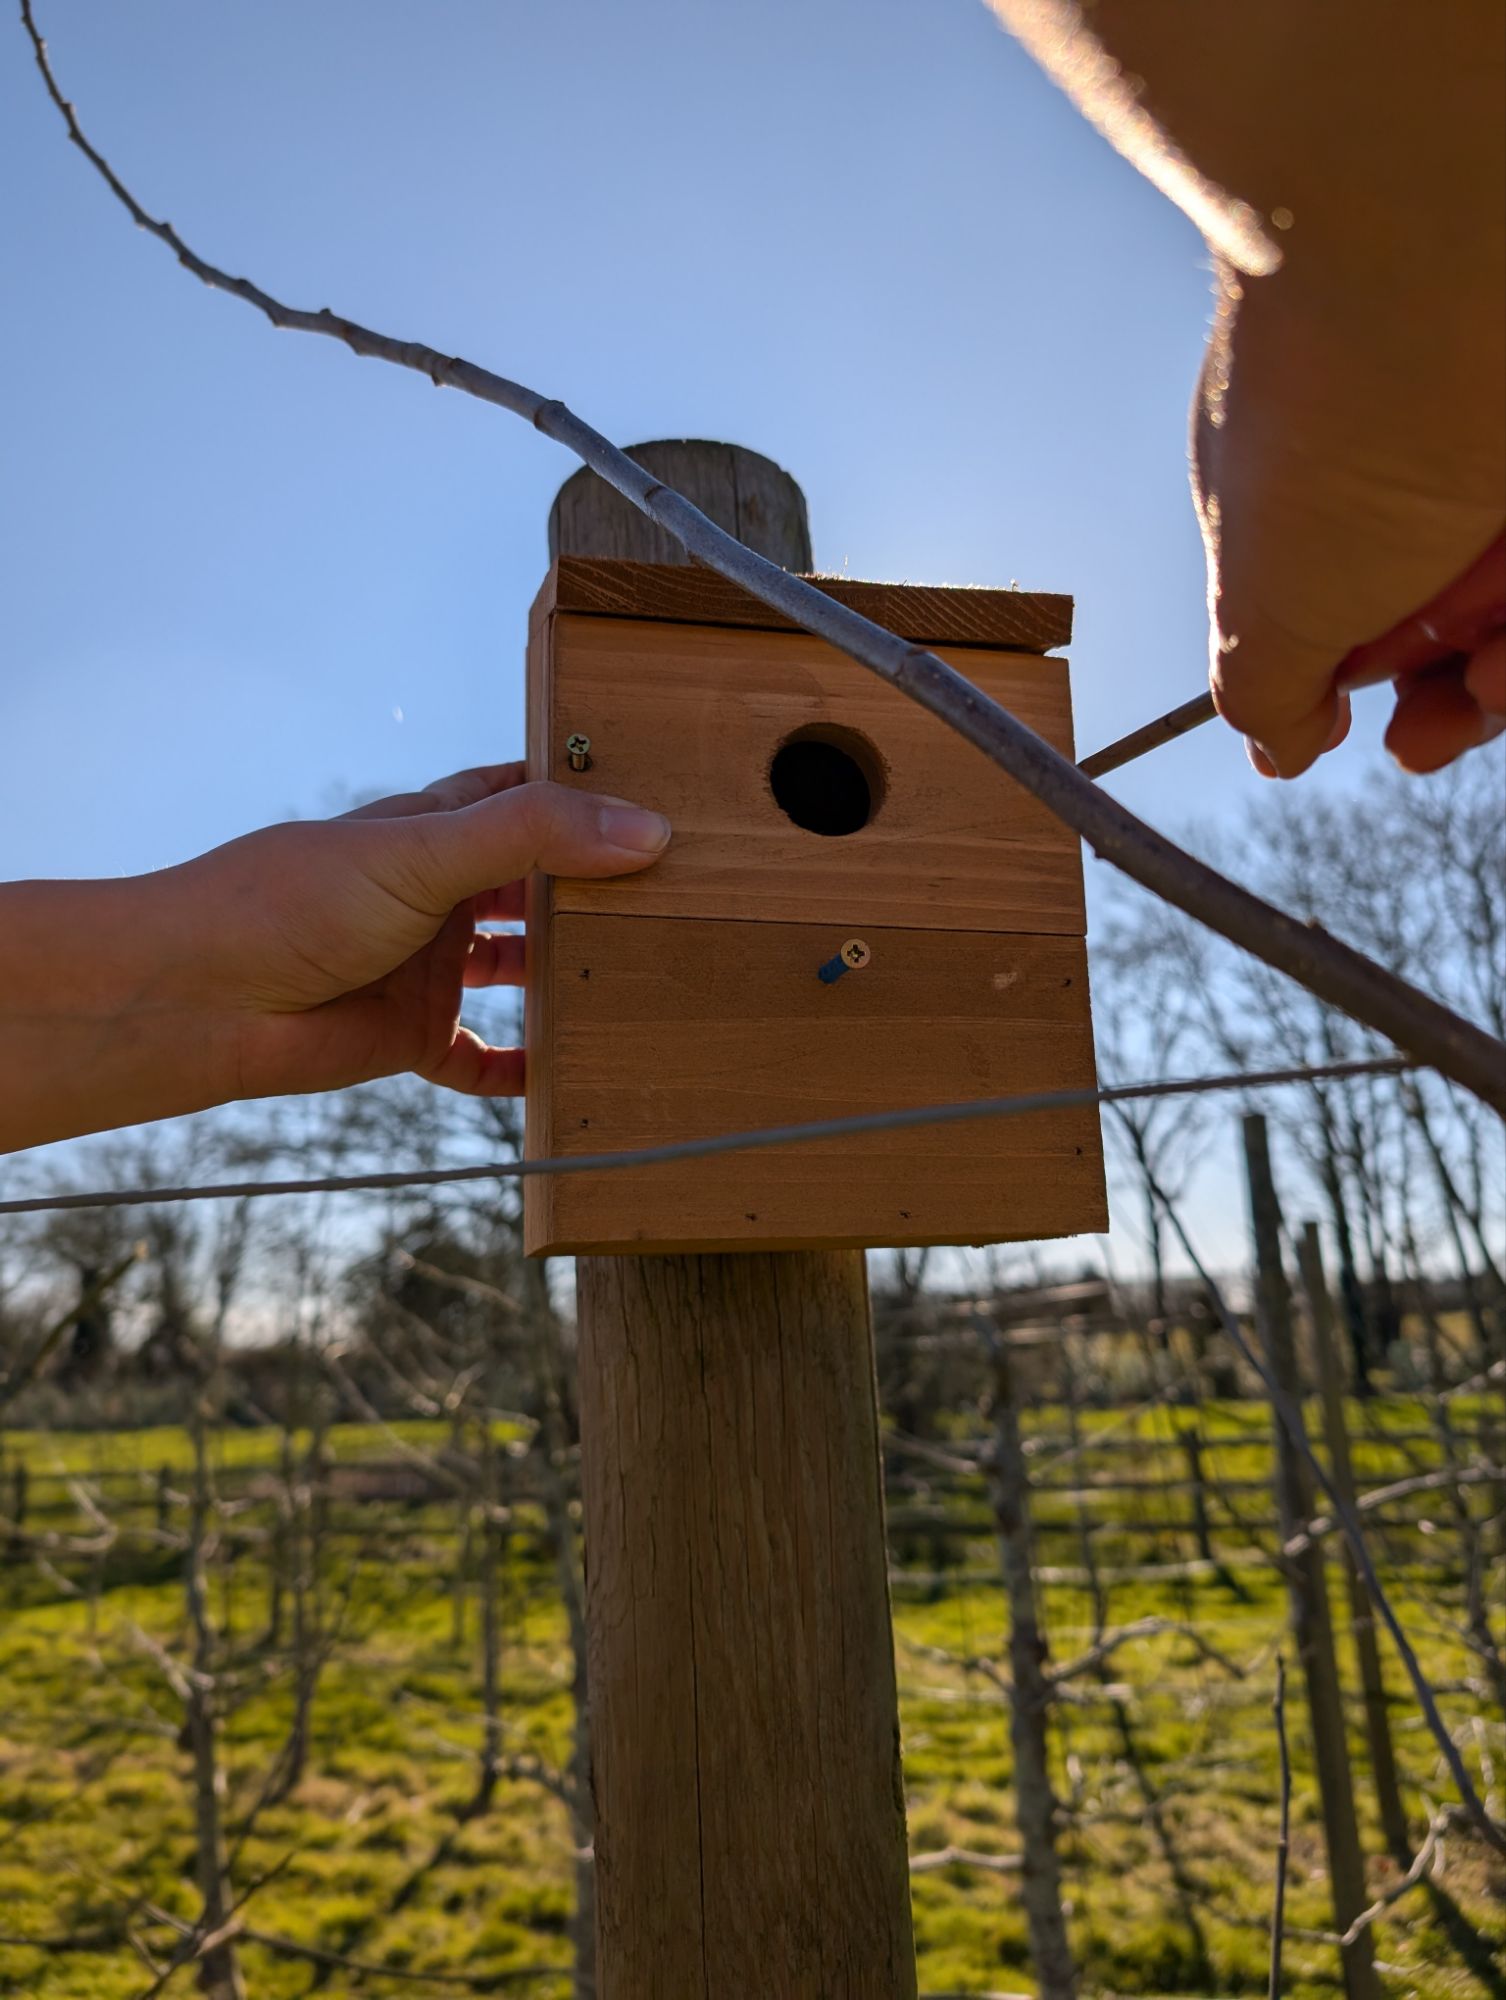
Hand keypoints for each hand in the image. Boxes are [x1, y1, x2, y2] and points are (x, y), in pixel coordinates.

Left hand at [0, 764, 670, 1151]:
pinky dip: (522, 1067)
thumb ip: (531, 838)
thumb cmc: (288, 903)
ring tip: (643, 976)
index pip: (523, 798)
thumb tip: (645, 831)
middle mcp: (434, 894)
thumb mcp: (423, 851)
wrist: (199, 1001)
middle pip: (532, 885)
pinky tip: (569, 1074)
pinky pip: (481, 1059)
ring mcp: (424, 966)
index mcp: (432, 829)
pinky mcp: (410, 1036)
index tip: (658, 799)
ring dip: (567, 973)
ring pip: (515, 968)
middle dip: (593, 889)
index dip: (584, 797)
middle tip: (677, 894)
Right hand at [991, 0, 1504, 778]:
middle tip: (1460, 709)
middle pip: (1483, 618)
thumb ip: (1264, 692)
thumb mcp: (1261, 607)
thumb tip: (1278, 746)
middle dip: (1476, 693)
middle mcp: (1426, 472)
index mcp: (1331, 509)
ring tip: (1500, 660)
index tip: (1407, 739)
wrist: (1422, 246)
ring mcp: (1494, 450)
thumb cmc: (1324, 419)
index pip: (1391, 627)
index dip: (1411, 699)